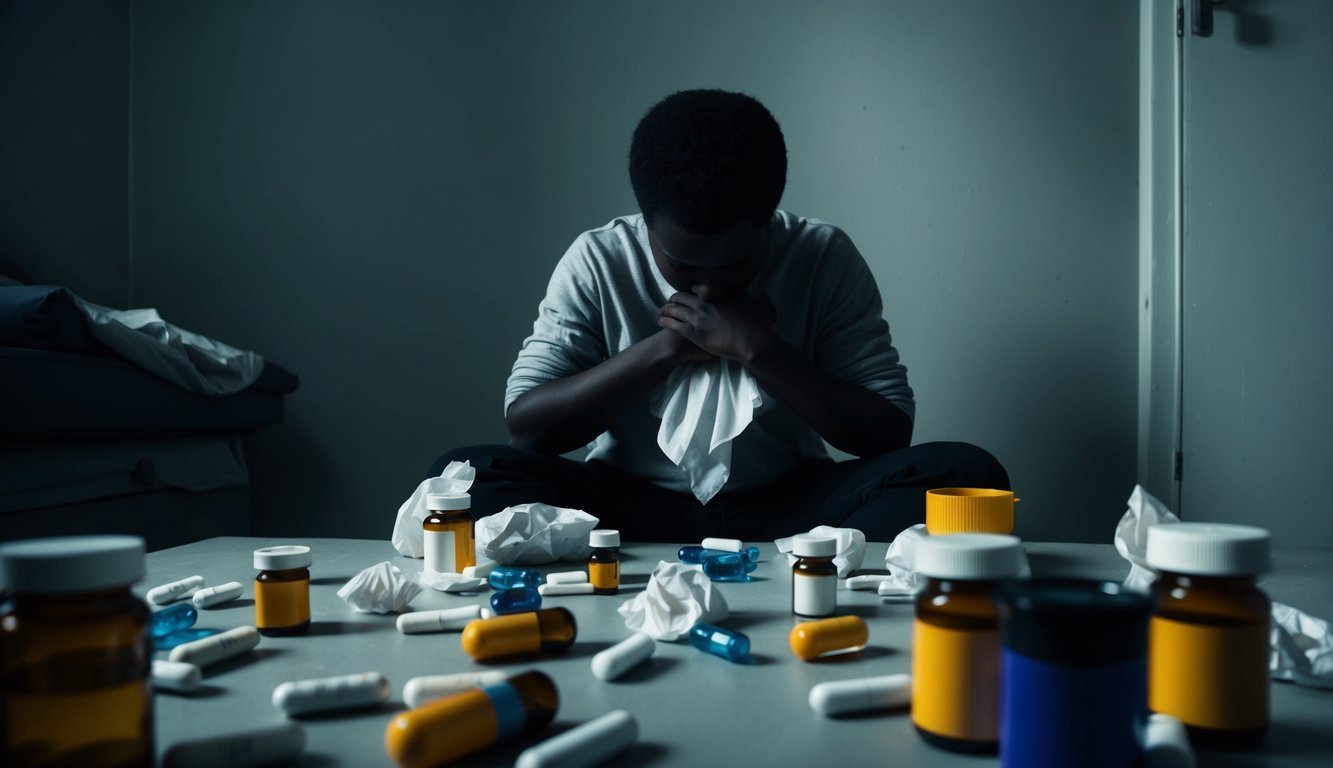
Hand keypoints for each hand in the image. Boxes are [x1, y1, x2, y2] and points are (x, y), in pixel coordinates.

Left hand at [657, 292, 776, 361]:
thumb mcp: (758, 305)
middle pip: (682, 296)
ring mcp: (698, 317)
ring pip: (675, 309)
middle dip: (673, 299)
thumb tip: (764, 297)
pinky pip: (674, 324)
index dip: (689, 291)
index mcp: (718, 295)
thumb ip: (757, 299)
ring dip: (665, 309)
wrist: (751, 341)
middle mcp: (705, 303)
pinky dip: (665, 321)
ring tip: (660, 310)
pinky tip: (660, 321)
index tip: (686, 294)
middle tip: (669, 302)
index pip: (696, 288)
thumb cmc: (756, 325)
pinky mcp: (693, 332)